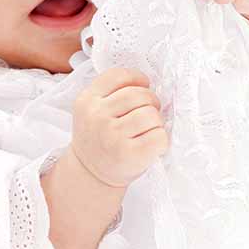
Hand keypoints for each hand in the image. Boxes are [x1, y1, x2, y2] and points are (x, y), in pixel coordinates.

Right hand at [70, 68, 167, 187]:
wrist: (90, 173)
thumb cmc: (99, 138)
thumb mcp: (92, 111)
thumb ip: (111, 94)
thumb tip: (149, 84)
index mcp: (87, 100)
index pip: (118, 76)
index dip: (137, 79)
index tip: (143, 88)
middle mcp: (97, 116)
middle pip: (139, 94)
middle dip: (151, 102)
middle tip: (148, 114)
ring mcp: (112, 135)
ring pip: (151, 114)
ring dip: (156, 122)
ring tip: (148, 130)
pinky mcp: (129, 154)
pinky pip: (159, 136)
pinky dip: (161, 140)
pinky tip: (151, 144)